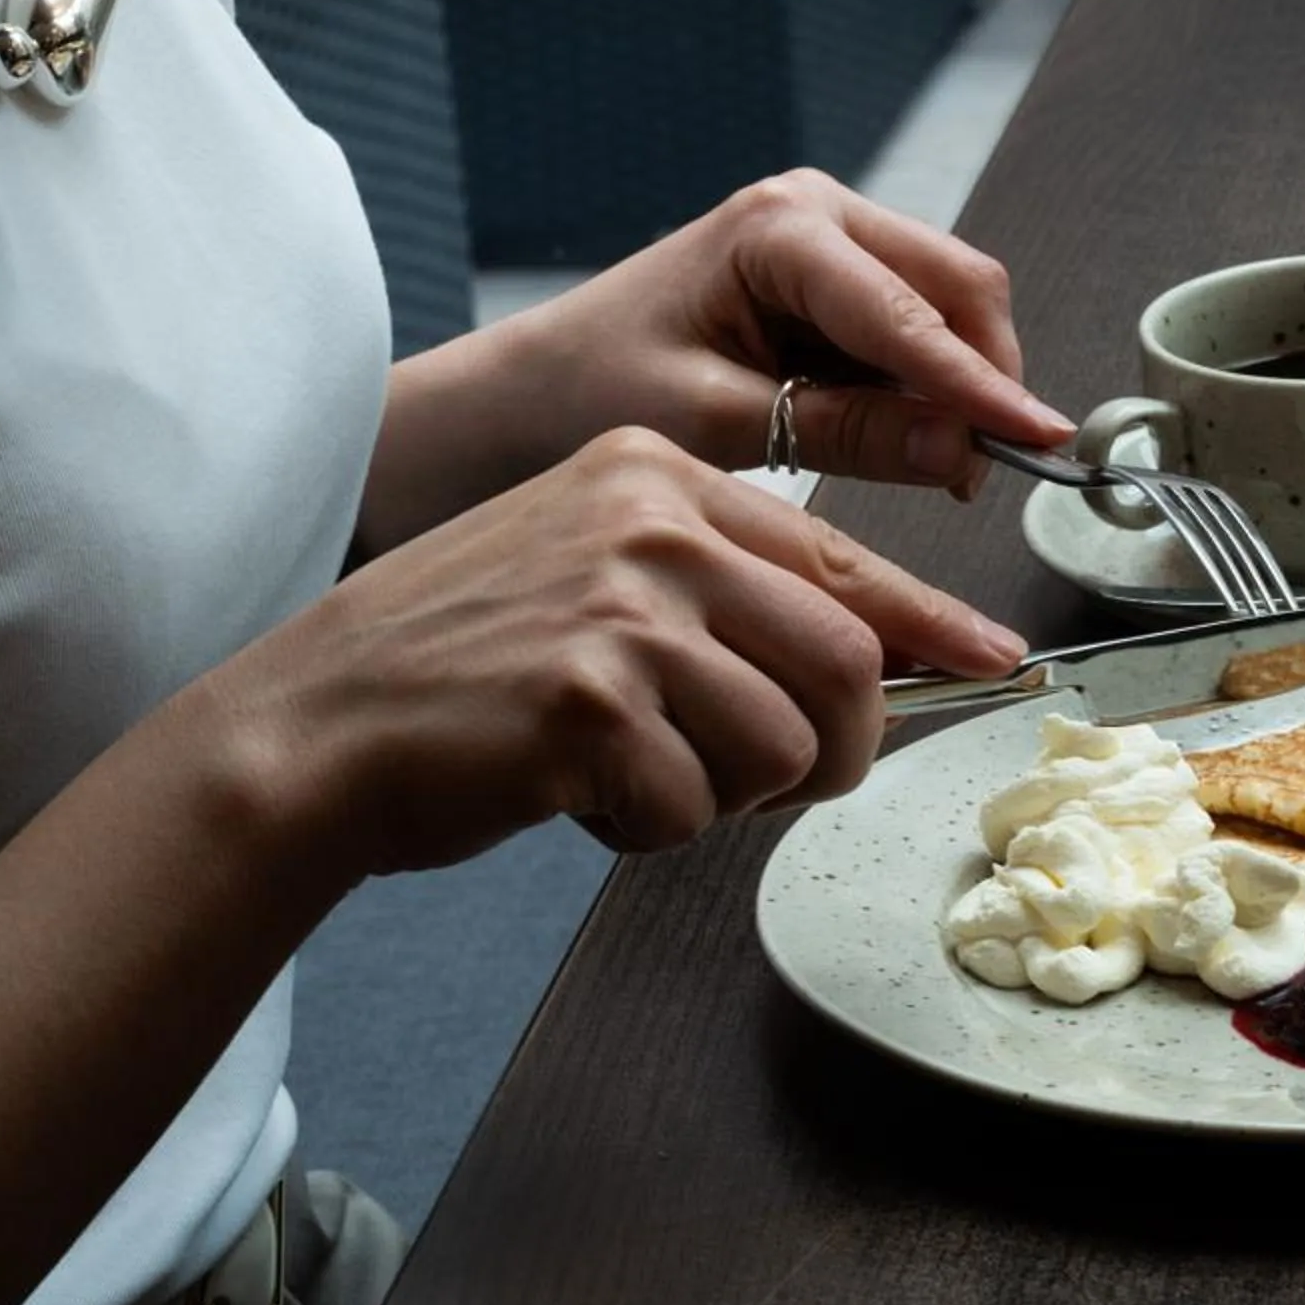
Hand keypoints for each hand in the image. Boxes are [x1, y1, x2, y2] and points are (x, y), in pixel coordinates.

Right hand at [220, 427, 1023, 871]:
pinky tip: (578, 797)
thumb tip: (885, 652)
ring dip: (728, 796)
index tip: (996, 662)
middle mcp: (651, 522)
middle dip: (834, 751)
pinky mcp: (589, 699)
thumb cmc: (466, 671)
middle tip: (765, 784)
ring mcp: (621, 606)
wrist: (309, 725)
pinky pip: (695, 803)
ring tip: (635, 774)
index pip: (841, 558)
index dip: (932, 627)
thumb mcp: (600, 576)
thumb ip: (729, 593)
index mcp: (661, 476)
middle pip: (845, 661)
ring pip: (786, 745)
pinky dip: (650, 829)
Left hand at [516, 169, 1072, 498]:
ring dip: (960, 386)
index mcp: (779, 229)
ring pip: (950, 309)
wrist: (530, 391)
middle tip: (982, 470)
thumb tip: (958, 448)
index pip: (911, 312)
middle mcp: (816, 213)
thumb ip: (846, 432)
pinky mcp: (838, 282)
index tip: (1038, 437)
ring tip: (937, 468)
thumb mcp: (718, 423)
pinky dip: (929, 387)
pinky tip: (904, 439)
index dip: (981, 383)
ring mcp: (832, 241)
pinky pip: (917, 331)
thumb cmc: (593, 393)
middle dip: (984, 376)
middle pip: (957, 288)